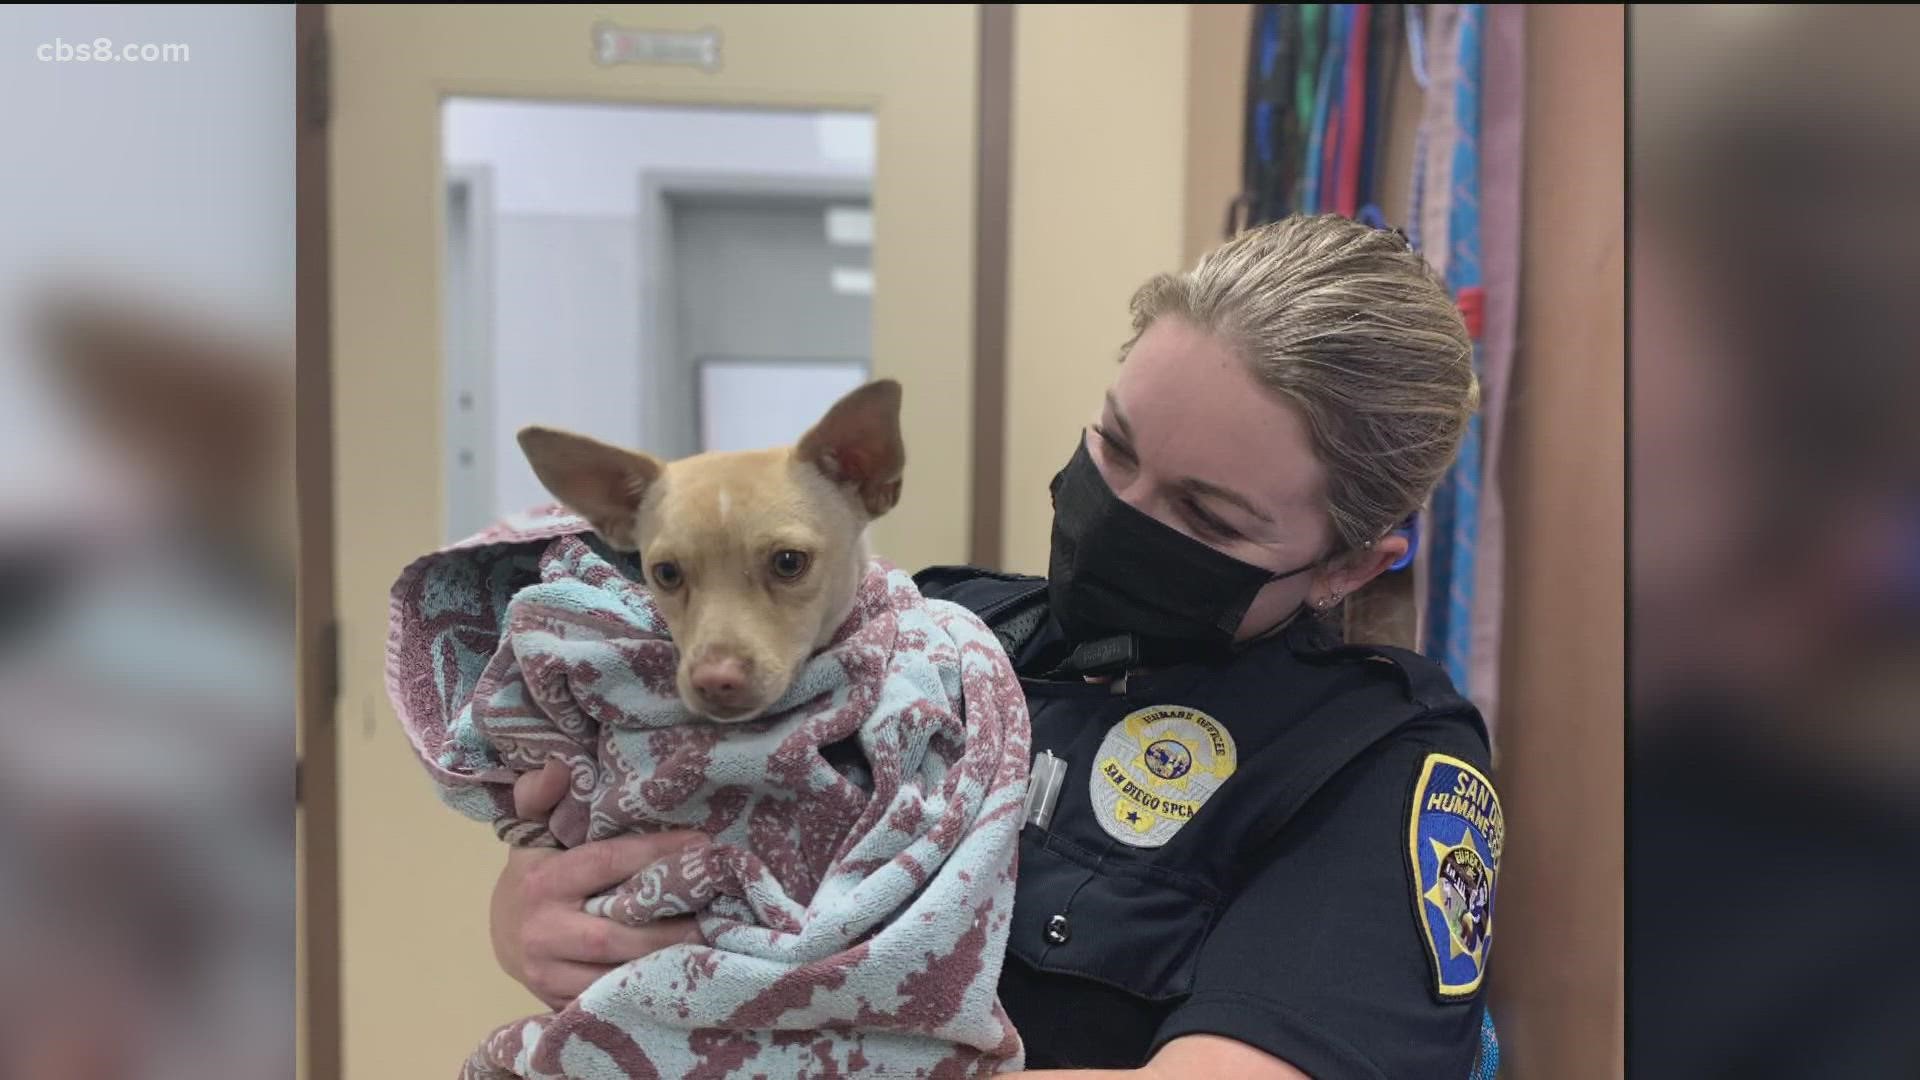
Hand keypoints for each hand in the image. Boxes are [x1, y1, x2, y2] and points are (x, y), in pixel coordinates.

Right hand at [489, 760, 706, 1008]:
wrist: (502, 934)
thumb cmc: (533, 872)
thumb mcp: (531, 830)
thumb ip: (541, 795)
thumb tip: (558, 765)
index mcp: (542, 882)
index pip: (607, 863)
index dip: (656, 853)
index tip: (702, 845)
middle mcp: (543, 931)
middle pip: (615, 933)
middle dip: (669, 926)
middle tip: (718, 909)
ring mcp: (549, 973)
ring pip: (614, 973)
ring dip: (662, 962)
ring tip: (709, 944)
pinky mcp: (559, 1002)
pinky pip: (607, 1000)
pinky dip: (643, 990)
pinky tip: (679, 974)